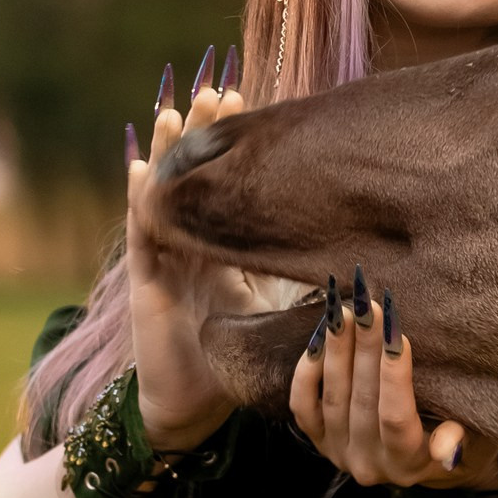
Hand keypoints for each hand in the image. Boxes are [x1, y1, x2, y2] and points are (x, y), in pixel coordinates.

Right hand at [126, 46, 257, 449]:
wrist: (192, 409)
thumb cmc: (232, 362)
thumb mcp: (273, 310)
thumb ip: (296, 279)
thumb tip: (357, 251)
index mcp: (220, 250)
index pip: (226, 188)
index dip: (234, 147)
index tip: (250, 101)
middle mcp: (190, 247)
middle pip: (194, 179)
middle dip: (203, 134)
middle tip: (221, 89)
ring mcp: (164, 262)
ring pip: (164, 196)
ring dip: (170, 154)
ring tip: (178, 110)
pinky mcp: (145, 285)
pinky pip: (140, 236)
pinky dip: (139, 201)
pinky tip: (141, 167)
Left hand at [289, 267, 497, 491]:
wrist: (426, 459)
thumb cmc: (461, 435)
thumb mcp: (474, 439)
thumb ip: (458, 438)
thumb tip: (446, 449)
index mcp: (409, 464)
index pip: (396, 418)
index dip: (394, 377)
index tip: (396, 334)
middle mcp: (370, 464)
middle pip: (363, 400)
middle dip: (365, 349)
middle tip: (369, 307)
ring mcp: (339, 453)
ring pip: (334, 397)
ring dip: (338, 351)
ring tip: (345, 313)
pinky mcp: (318, 441)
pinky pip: (303, 406)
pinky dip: (307, 373)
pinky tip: (320, 340)